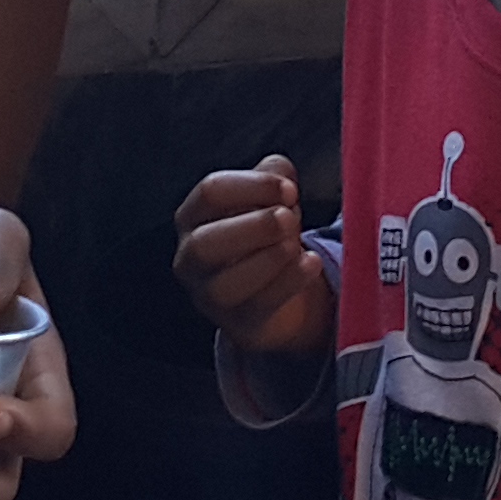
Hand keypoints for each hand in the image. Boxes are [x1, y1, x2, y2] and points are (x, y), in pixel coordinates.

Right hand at [172, 155, 335, 355]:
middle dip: (253, 227)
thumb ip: (273, 176)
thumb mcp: (268, 197)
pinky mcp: (240, 324)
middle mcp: (191, 259)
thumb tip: (281, 175)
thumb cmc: (266, 233)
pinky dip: (288, 282)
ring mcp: (210, 297)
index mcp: (192, 217)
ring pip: (225, 285)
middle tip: (290, 217)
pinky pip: (259, 307)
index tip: (290, 188)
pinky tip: (310, 263)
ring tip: (297, 243)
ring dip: (267, 259)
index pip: (209, 193)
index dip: (252, 187)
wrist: (280, 289)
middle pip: (206, 244)